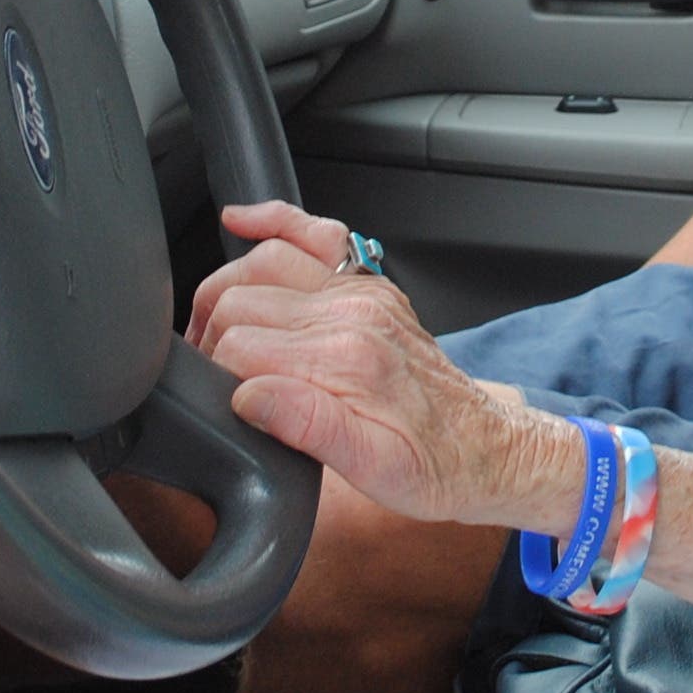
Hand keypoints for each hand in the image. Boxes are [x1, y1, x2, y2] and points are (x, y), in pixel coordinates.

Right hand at [194, 201, 572, 530]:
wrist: (486, 449)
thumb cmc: (433, 467)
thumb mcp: (371, 470)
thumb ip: (306, 426)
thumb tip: (248, 396)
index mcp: (349, 359)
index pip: (239, 345)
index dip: (213, 376)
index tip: (213, 401)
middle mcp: (354, 313)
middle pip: (240, 301)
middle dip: (209, 338)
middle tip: (206, 376)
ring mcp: (362, 292)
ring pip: (262, 263)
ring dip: (224, 291)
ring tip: (211, 336)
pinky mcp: (368, 286)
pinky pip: (313, 234)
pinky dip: (273, 222)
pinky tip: (240, 222)